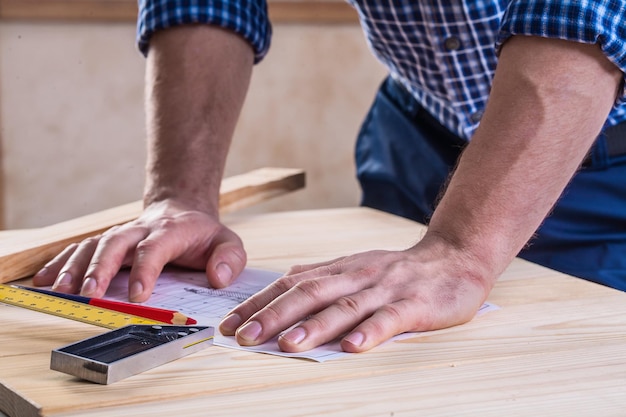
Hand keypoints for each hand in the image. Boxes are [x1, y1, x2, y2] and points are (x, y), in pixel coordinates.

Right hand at [32, 199, 246, 301]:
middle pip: (115, 244)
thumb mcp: (228, 243)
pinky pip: (80, 249)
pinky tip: (44, 281)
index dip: (144, 270)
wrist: (182, 211)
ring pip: (93, 246)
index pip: (154, 249)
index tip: (137, 295)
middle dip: (100, 269)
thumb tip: (218, 277)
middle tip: (89, 294)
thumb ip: (229, 259)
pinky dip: (60, 263)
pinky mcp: (108, 241)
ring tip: (61, 291)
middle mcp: (140, 230)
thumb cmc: (204, 235)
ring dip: (75, 267)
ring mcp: (121, 235)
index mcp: (170, 231)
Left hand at [219, 235, 491, 352]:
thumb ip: (323, 276)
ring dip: (315, 326)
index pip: (290, 285)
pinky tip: (353, 346)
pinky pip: (390, 318)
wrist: (453, 257)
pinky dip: (370, 332)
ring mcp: (385, 289)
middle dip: (274, 316)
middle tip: (245, 338)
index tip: (230, 325)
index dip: (259, 304)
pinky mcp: (414, 304)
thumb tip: (283, 283)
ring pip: (345, 306)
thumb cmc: (398, 270)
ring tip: (288, 345)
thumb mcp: (354, 267)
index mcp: (339, 270)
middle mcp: (356, 276)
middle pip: (310, 294)